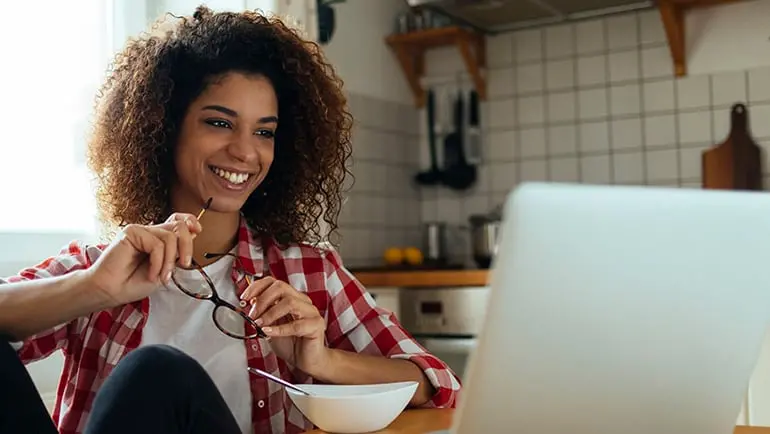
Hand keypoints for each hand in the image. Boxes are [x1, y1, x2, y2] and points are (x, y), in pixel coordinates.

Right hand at [85, 213, 202, 306]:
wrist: (111, 291)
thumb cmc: (133, 283)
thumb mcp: (164, 268)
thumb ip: (176, 252)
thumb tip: (193, 234)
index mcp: (158, 238)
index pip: (177, 220)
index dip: (190, 221)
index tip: (198, 231)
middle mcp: (150, 232)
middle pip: (179, 226)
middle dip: (187, 247)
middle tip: (184, 264)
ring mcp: (140, 231)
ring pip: (170, 237)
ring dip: (169, 261)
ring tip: (161, 276)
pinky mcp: (131, 232)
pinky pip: (157, 244)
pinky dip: (158, 262)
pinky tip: (150, 273)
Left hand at [240, 277, 328, 374]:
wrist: (306, 361)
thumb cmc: (290, 344)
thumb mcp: (270, 326)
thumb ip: (262, 314)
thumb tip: (250, 304)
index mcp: (292, 297)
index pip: (274, 282)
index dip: (257, 287)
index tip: (244, 298)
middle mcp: (302, 301)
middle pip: (281, 287)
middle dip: (262, 300)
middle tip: (252, 314)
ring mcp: (311, 312)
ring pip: (290, 302)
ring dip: (270, 313)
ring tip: (259, 325)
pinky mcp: (316, 325)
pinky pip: (296, 325)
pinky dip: (279, 329)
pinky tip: (269, 332)